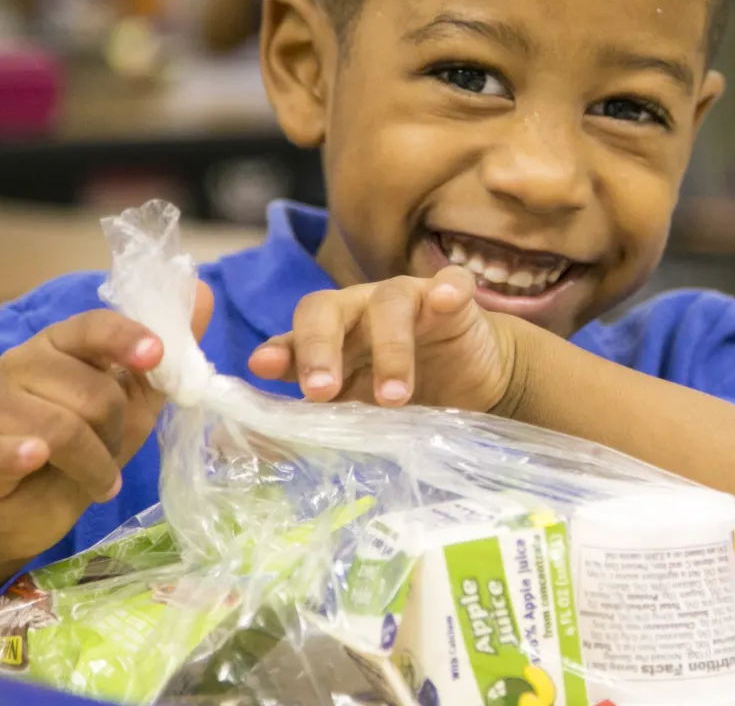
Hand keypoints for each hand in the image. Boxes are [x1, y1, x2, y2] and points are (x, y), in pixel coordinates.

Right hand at [0, 284, 213, 563]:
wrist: (23, 509)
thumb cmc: (82, 448)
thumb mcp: (134, 404)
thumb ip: (167, 358)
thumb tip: (203, 292)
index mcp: (60, 345)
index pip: (93, 326)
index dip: (128, 338)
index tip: (155, 356)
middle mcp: (20, 364)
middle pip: (94, 390)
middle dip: (117, 430)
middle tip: (111, 450)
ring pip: (64, 428)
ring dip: (95, 465)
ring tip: (95, 477)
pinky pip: (2, 449)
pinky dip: (22, 454)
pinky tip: (36, 459)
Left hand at [247, 267, 517, 414]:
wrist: (470, 382)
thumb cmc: (404, 394)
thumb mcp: (360, 408)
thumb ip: (322, 418)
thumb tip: (268, 452)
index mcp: (332, 336)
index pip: (296, 335)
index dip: (281, 350)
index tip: (264, 368)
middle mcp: (361, 309)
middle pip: (327, 309)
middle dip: (319, 347)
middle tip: (320, 391)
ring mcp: (409, 298)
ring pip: (389, 304)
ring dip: (389, 349)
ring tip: (393, 398)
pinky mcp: (453, 298)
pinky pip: (452, 283)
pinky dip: (448, 289)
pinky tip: (445, 301)